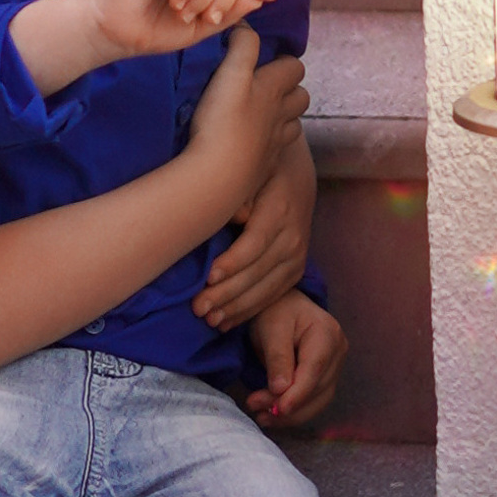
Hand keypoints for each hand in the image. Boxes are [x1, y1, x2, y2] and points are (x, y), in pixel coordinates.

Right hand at [181, 29, 307, 207]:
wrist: (218, 174)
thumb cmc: (222, 120)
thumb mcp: (230, 74)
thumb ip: (242, 45)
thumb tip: (245, 24)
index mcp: (274, 89)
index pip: (295, 67)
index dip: (284, 62)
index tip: (266, 61)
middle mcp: (282, 115)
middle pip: (301, 97)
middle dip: (290, 90)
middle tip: (266, 87)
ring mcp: (276, 144)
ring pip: (293, 125)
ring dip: (283, 117)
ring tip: (263, 115)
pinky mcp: (265, 167)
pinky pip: (277, 151)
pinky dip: (270, 144)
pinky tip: (253, 144)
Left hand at [194, 142, 313, 331]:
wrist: (295, 174)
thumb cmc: (261, 173)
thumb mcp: (251, 174)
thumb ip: (240, 194)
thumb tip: (232, 214)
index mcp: (279, 212)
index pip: (255, 243)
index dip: (233, 263)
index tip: (209, 277)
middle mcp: (292, 238)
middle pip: (258, 272)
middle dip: (227, 294)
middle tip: (199, 308)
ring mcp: (297, 257)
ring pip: (266, 290)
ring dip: (237, 308)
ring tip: (210, 321)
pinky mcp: (295, 270)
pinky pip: (273, 296)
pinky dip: (249, 311)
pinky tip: (227, 322)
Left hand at [245, 291, 345, 427]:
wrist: (282, 305)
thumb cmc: (275, 310)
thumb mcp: (271, 328)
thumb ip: (277, 357)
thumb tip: (280, 390)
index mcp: (327, 332)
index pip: (315, 369)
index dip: (298, 393)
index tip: (280, 409)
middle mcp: (338, 350)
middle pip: (317, 388)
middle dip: (287, 404)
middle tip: (255, 408)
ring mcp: (335, 365)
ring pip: (318, 399)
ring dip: (291, 414)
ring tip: (261, 416)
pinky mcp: (326, 377)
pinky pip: (314, 400)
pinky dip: (294, 411)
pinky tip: (273, 415)